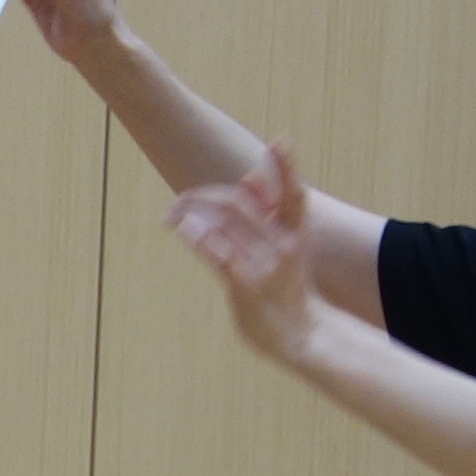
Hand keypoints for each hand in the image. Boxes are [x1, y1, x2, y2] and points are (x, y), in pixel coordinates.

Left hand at [170, 143, 322, 359]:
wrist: (302, 335)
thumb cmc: (288, 288)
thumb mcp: (286, 247)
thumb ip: (268, 213)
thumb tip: (249, 175)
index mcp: (295, 232)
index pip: (293, 193)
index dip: (287, 167)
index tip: (279, 141)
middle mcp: (283, 244)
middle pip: (239, 203)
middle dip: (202, 197)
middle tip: (179, 202)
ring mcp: (266, 265)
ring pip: (224, 224)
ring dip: (192, 214)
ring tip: (173, 213)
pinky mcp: (247, 285)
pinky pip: (219, 254)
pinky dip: (198, 237)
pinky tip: (183, 227)